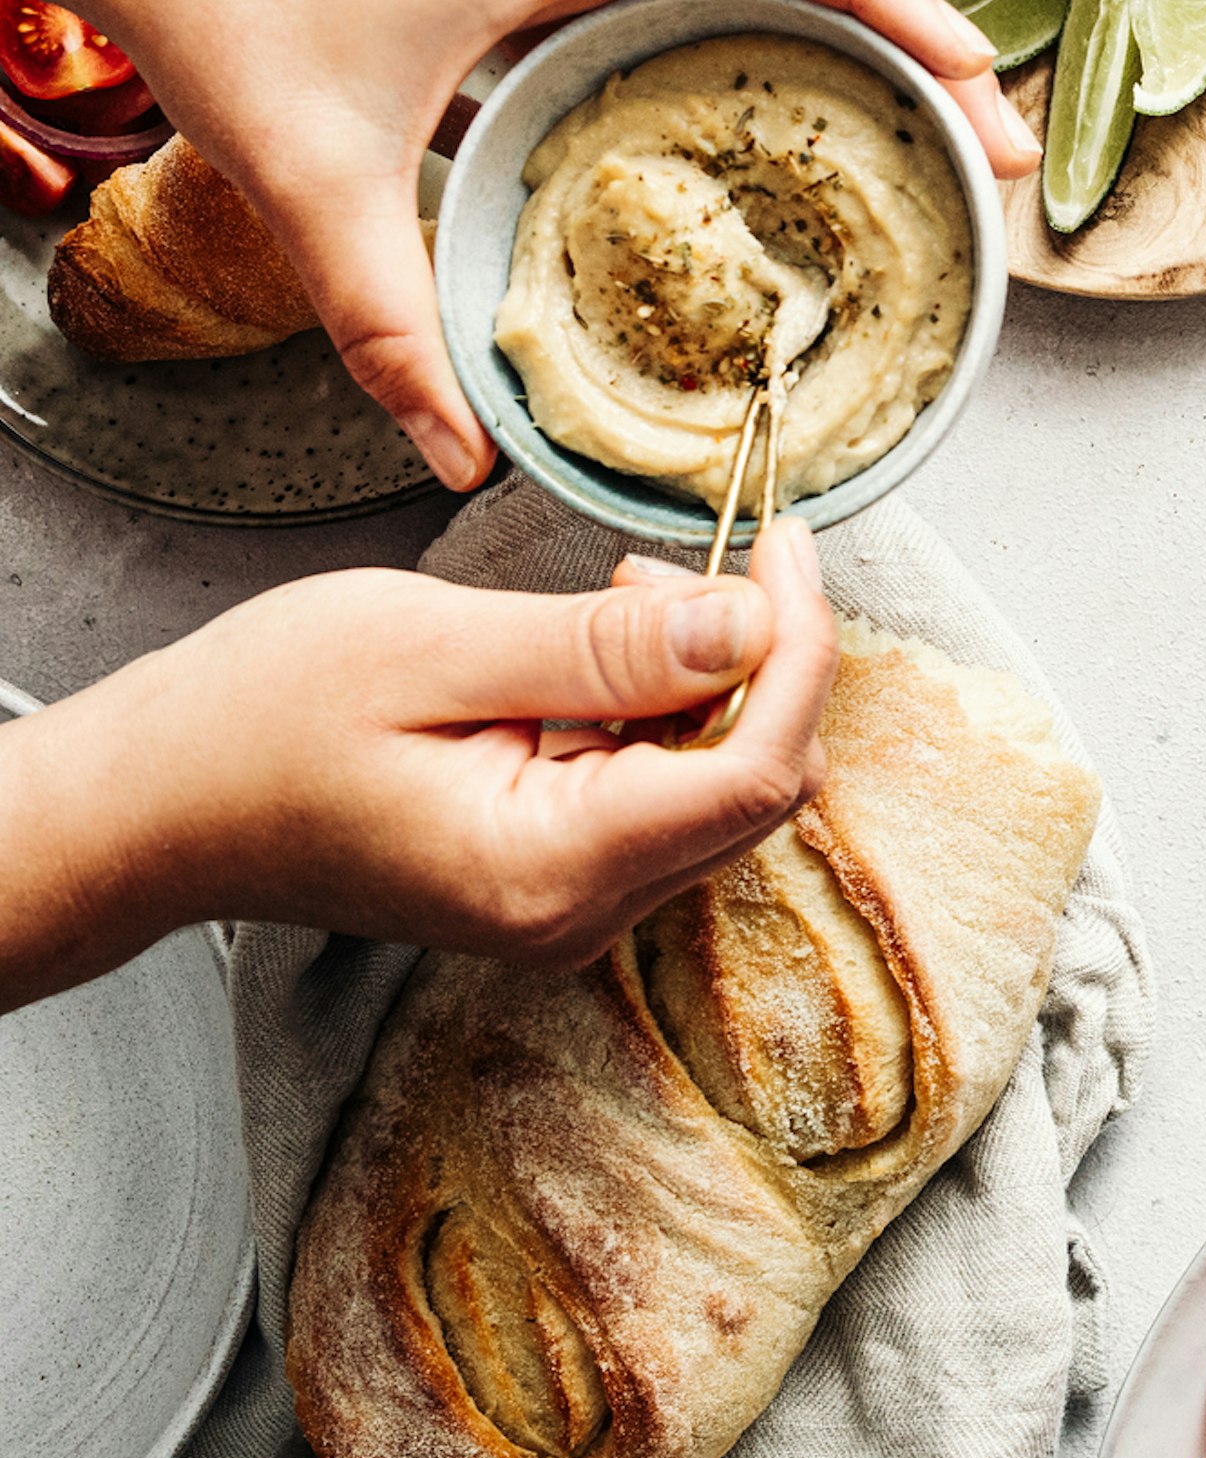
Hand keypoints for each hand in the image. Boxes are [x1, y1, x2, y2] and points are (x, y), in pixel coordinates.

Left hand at [0, 0, 1034, 486]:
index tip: (972, 82)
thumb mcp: (304, 182)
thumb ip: (383, 326)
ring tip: (937, 125)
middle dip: (919, 32)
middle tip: (993, 139)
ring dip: (864, 25)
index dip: (894, 0)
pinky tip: (806, 107)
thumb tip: (458, 450)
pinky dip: (789, 27)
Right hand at [0, 521, 834, 1011]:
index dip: (800, 649)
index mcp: (552, 870)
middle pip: (758, 783)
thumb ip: (603, 646)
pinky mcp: (557, 880)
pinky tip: (594, 652)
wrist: (153, 806)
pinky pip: (663, 794)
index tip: (788, 544)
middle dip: (754, 660)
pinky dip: (658, 710)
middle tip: (675, 562)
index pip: (761, 771)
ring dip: (704, 679)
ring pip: (720, 786)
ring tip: (616, 596)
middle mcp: (579, 913)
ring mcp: (571, 907)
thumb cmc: (254, 722)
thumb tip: (751, 625)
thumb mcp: (433, 646)